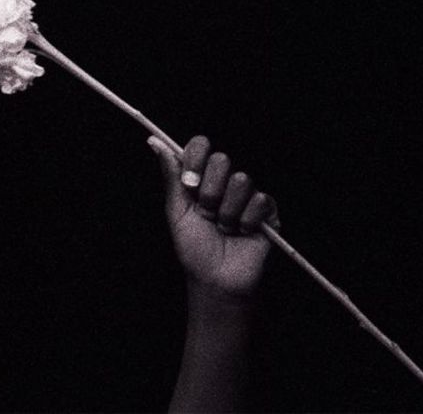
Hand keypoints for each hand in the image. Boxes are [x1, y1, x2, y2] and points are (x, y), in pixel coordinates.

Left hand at [148, 135, 280, 297]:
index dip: (196, 158)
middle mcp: (225, 182)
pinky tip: (243, 232)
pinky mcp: (267, 210)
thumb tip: (155, 142)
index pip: (201, 145)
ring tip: (224, 228)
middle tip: (207, 214)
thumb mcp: (177, 212)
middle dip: (210, 192)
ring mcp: (247, 194)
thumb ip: (171, 176)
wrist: (215, 280)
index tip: (189, 183)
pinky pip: (259, 200)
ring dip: (227, 212)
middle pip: (222, 159)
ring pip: (241, 180)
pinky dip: (246, 222)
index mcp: (201, 178)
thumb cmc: (195, 249)